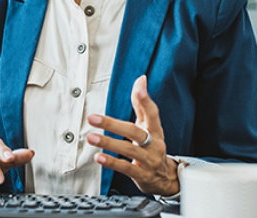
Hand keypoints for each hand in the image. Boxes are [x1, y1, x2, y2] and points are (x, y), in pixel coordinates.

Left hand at [85, 75, 179, 195]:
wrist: (164, 177)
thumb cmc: (152, 146)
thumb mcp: (150, 126)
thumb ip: (142, 104)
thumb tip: (141, 79)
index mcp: (156, 130)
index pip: (152, 112)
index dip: (146, 100)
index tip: (139, 88)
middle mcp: (154, 144)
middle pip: (134, 132)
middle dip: (112, 124)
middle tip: (92, 118)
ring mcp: (148, 160)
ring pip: (128, 150)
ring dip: (108, 143)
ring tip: (91, 137)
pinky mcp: (141, 174)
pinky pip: (125, 168)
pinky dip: (111, 162)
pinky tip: (99, 157)